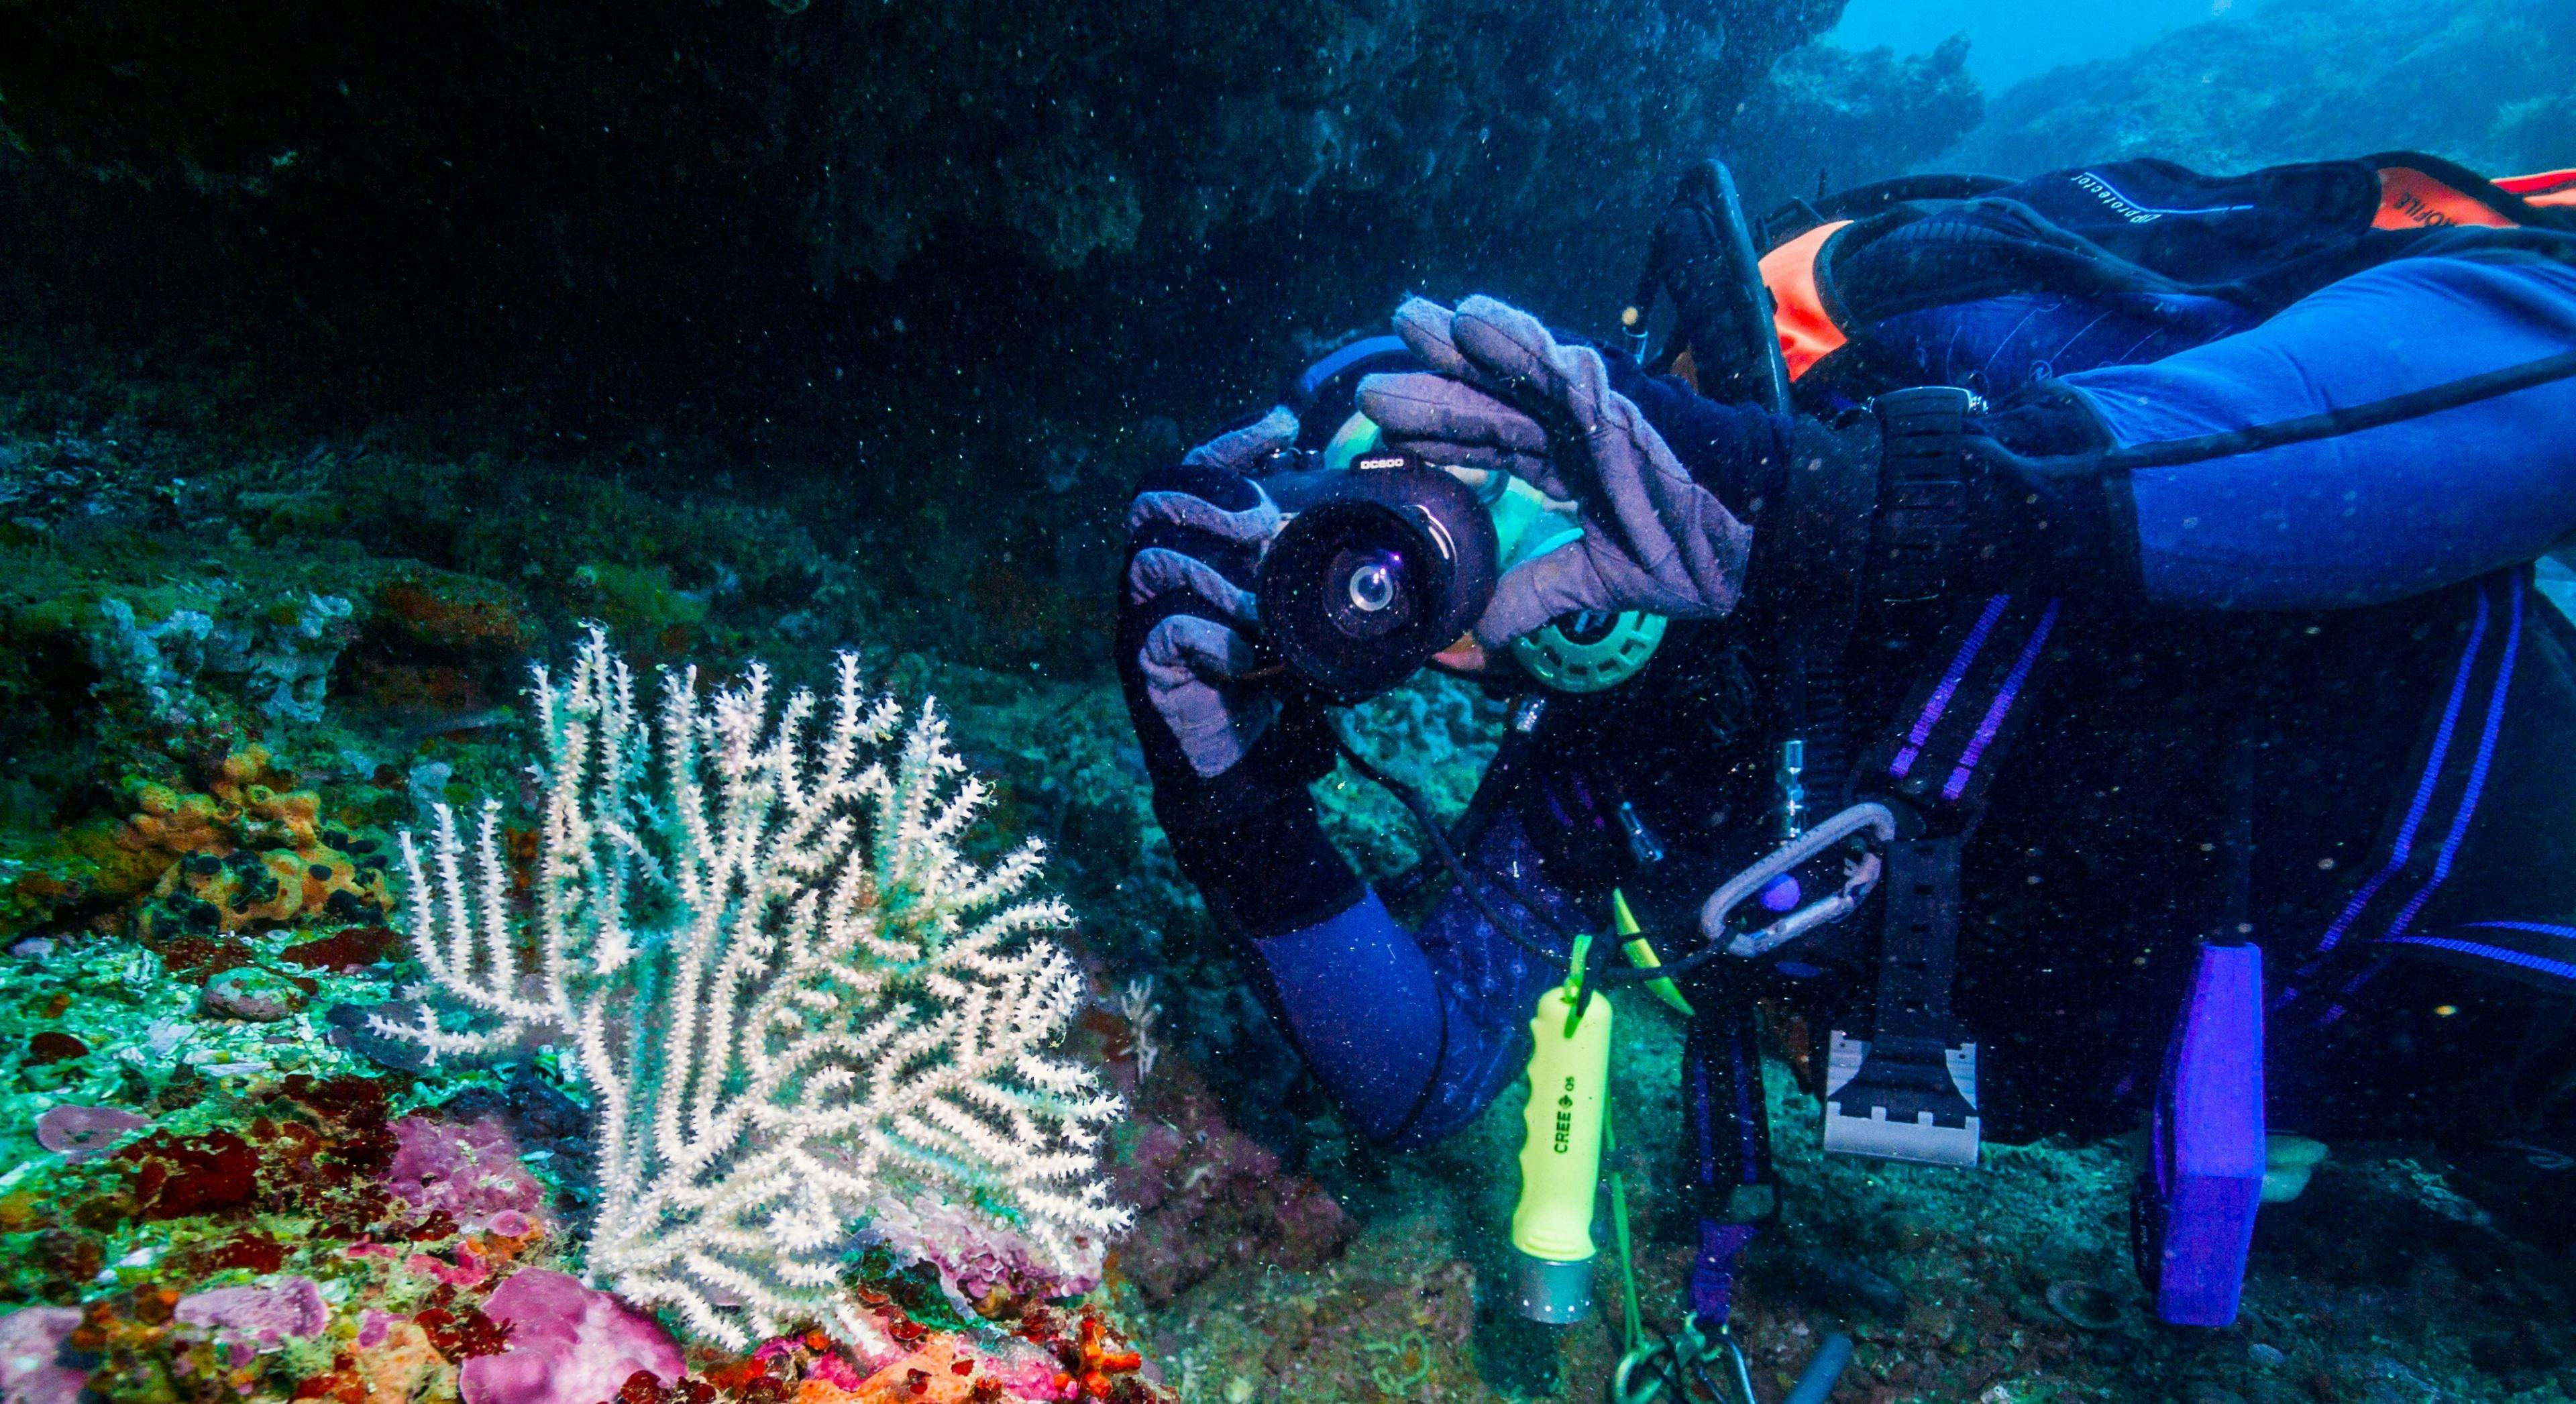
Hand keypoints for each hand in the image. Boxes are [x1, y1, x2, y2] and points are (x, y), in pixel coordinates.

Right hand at [1120, 407, 1296, 778]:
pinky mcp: (1145, 665)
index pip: (1196, 470)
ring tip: (1259, 602)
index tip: (1285, 424)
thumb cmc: (1268, 678)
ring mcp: (1142, 616)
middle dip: (1210, 496)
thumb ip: (1305, 562)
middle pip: (1153, 498)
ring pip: (1154, 559)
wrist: (1240, 763)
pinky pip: (1167, 628)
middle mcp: (1156, 572)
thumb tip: (1357, 512)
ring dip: (1216, 572)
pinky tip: (1248, 658)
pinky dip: (1215, 638)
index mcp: (1191, 545)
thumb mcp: (1297, 610)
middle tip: (1259, 521)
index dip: (1234, 442)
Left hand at [1358, 295, 1752, 647]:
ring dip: (1456, 346)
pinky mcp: (1618, 394)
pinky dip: (1513, 336)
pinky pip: (1557, 357)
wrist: (1766, 536)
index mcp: (1570, 468)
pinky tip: (1470, 317)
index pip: (1490, 451)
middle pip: (1486, 405)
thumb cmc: (1701, 550)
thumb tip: (1479, 635)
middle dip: (1431, 391)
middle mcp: (1573, 430)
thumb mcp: (1601, 581)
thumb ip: (1537, 595)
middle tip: (1372, 383)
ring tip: (1407, 321)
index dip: (1439, 444)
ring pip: (1510, 371)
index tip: (1384, 441)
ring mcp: (1592, 407)